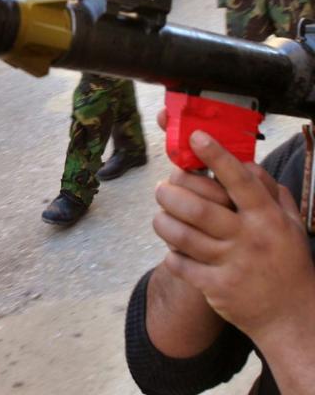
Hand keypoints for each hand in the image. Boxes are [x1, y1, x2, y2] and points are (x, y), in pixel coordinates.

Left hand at [154, 129, 314, 343]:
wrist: (291, 317)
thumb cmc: (288, 263)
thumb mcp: (289, 225)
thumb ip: (269, 193)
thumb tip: (246, 162)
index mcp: (268, 219)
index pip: (240, 181)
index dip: (217, 156)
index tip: (196, 136)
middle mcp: (249, 239)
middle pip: (198, 209)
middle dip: (171, 193)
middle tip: (162, 187)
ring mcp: (231, 264)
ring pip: (182, 235)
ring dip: (163, 220)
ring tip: (161, 213)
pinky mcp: (216, 287)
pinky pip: (180, 263)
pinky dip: (171, 252)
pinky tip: (173, 247)